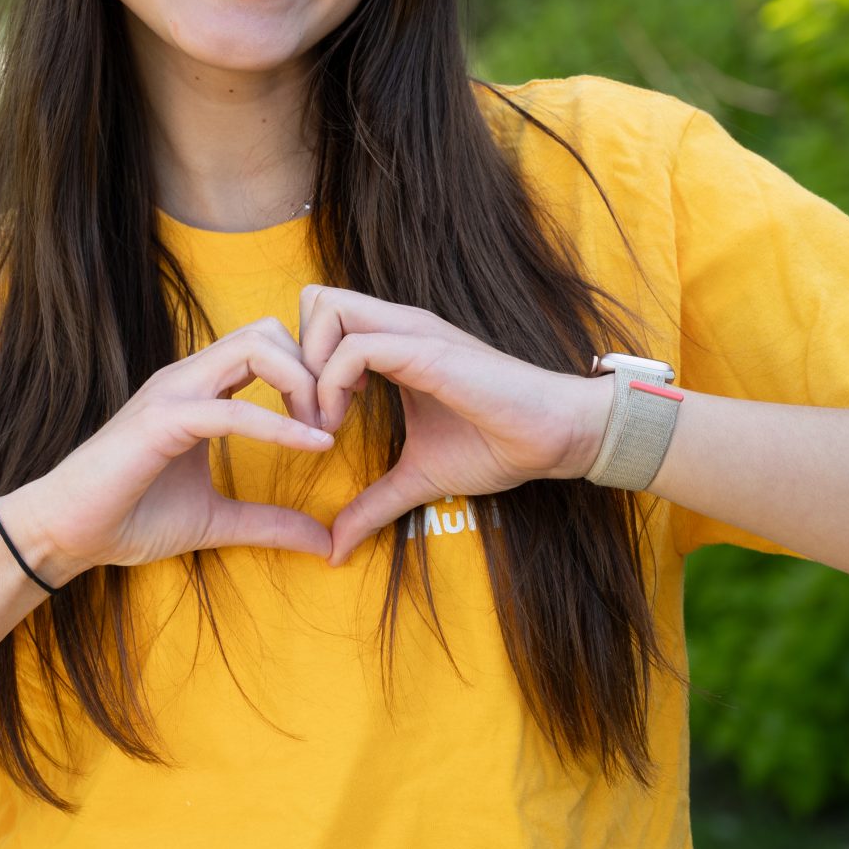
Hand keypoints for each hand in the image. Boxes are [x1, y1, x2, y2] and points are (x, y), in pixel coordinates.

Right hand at [12, 317, 339, 582]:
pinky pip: (234, 410)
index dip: (310, 373)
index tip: (337, 419)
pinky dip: (281, 426)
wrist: (64, 534)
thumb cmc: (129, 518)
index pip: (268, 345)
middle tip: (336, 419)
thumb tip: (325, 541)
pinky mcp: (162, 421)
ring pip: (256, 346)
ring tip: (324, 431)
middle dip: (314, 367)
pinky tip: (314, 446)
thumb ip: (269, 524)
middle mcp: (187, 378)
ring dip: (303, 383)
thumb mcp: (217, 522)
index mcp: (199, 390)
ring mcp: (173, 393)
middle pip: (269, 330)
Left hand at [297, 284, 612, 566]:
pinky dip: (332, 384)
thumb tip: (335, 549)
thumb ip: (373, 506)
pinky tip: (344, 425)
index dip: (302, 365)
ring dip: (309, 368)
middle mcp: (397, 327)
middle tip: (306, 413)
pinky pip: (355, 347)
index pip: (320, 319)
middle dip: (294, 356)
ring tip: (323, 420)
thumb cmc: (494, 446)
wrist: (554, 437)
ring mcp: (410, 332)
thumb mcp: (417, 479)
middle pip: (314, 299)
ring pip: (326, 308)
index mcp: (393, 344)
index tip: (312, 419)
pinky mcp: (425, 351)